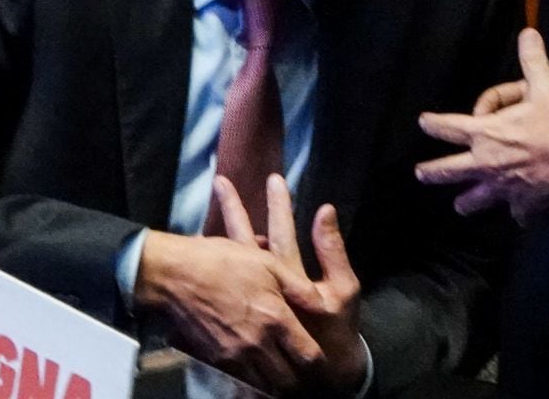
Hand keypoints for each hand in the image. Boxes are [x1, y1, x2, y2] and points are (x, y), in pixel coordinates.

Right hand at [134, 226, 321, 393]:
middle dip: (298, 378)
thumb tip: (321, 304)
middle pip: (286, 379)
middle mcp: (256, 343)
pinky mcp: (215, 359)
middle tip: (303, 371)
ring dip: (275, 379)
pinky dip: (253, 377)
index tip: (323, 362)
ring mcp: (233, 355)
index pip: (307, 355)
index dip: (319, 363)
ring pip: (263, 383)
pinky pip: (241, 378)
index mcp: (275, 319)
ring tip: (281, 369)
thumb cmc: (223, 262)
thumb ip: (299, 287)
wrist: (174, 275)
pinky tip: (256, 365)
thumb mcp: (268, 264)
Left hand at [216, 175, 368, 395]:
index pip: (281, 232)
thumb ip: (332, 249)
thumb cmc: (335, 326)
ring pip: (231, 260)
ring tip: (211, 205)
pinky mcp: (238, 314)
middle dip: (235, 209)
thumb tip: (325, 210)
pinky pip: (222, 287)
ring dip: (221, 231)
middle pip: (245, 241)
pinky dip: (215, 263)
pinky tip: (206, 244)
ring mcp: (248, 300)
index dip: (278, 204)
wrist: (320, 370)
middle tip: (222, 182)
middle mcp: (263, 287)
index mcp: (288, 279)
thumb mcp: (342, 288)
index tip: (272, 178)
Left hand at [415, 28, 548, 222]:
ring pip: (473, 201)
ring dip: (467, 202)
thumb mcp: (543, 87)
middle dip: (432, 172)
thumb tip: (528, 31)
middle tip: (421, 174)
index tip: (423, 122)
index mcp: (486, 133)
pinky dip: (516, 213)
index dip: (433, 123)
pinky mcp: (521, 205)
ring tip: (461, 206)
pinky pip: (514, 213)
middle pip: (448, 170)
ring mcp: (501, 188)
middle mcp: (485, 163)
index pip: (449, 127)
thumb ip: (532, 61)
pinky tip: (517, 215)